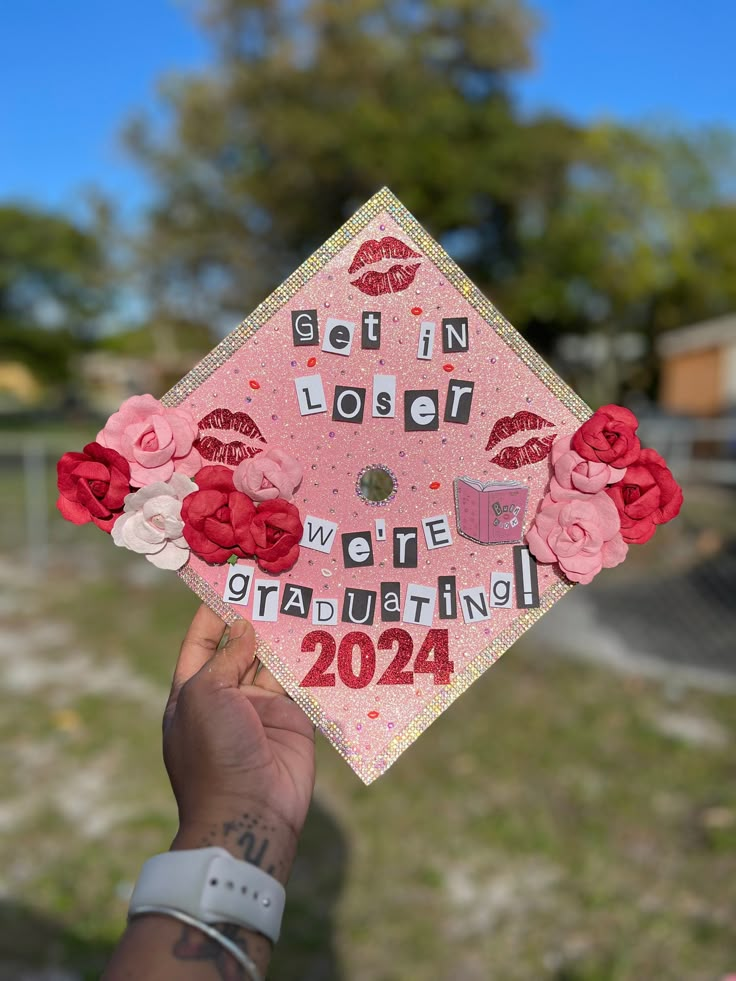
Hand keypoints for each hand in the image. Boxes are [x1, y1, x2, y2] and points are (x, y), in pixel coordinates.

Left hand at [163, 605, 315, 859]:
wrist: (249, 813)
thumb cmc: (214, 754)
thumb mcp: (204, 698)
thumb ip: (225, 658)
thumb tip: (244, 628)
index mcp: (193, 693)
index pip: (200, 643)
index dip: (212, 613)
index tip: (228, 581)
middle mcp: (226, 698)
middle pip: (240, 648)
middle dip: (255, 619)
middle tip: (276, 583)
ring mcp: (261, 710)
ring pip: (273, 663)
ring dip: (284, 636)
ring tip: (302, 599)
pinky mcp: (293, 720)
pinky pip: (301, 684)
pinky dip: (310, 662)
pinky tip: (321, 635)